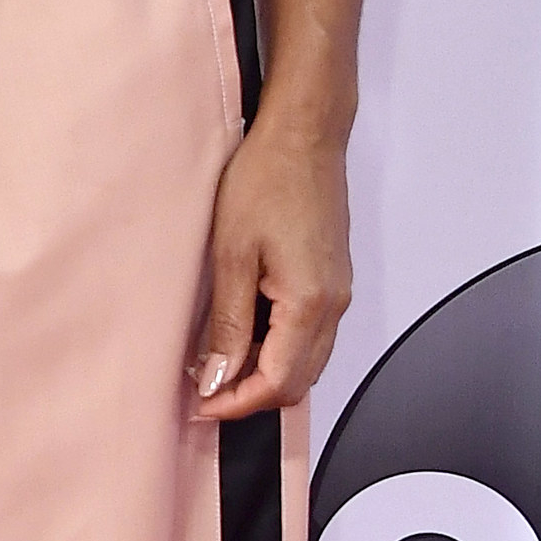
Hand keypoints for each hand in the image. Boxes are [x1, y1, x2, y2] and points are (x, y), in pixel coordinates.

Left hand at [190, 112, 349, 423]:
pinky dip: (280, 349)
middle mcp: (334, 305)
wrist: (304, 135)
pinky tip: (246, 334)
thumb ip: (228, 325)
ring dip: (266, 374)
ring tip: (219, 363)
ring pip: (307, 363)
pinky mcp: (334, 280)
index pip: (279, 384)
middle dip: (252, 397)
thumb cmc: (268, 178)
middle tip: (206, 389)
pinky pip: (312, 336)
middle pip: (298, 383)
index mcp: (309, 303)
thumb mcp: (231, 255)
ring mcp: (338, 293)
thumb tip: (218, 378)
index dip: (238, 404)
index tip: (202, 405)